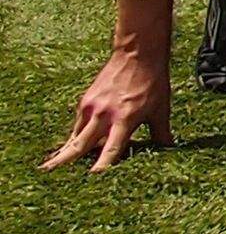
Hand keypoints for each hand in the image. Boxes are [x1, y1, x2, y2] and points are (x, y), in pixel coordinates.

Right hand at [44, 50, 169, 172]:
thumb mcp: (161, 109)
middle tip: (46, 175)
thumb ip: (162, 133)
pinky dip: (73, 137)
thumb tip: (170, 151)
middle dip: (63, 161)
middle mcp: (104, 115)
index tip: (93, 178)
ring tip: (49, 168)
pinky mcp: (85, 101)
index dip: (103, 165)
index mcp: (125, 119)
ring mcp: (92, 107)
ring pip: (75, 136)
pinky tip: (67, 148)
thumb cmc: (153, 82)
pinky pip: (78, 124)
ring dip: (64, 152)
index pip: (113, 148)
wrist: (137, 54)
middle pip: (81, 145)